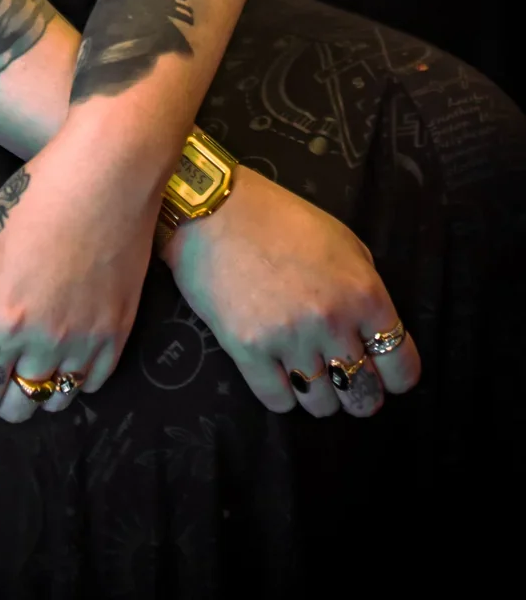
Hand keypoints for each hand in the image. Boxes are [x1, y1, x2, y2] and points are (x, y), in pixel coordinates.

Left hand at [0, 129, 157, 423]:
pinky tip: (65, 348)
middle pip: (16, 408)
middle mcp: (48, 341)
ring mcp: (88, 340)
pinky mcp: (120, 331)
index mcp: (6, 319)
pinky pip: (94, 382)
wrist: (109, 172)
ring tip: (30, 357)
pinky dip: (76, 377)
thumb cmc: (39, 197)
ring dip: (36, 388)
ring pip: (56, 401)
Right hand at [162, 164, 421, 418]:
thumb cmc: (280, 218)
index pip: (401, 366)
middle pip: (364, 395)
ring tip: (308, 373)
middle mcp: (331, 321)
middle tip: (345, 380)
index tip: (385, 375)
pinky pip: (279, 402)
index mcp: (362, 292)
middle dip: (360, 394)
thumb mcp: (340, 240)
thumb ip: (362, 287)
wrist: (214, 209)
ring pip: (322, 406)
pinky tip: (279, 373)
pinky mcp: (249, 351)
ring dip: (319, 394)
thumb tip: (371, 332)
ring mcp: (289, 339)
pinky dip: (283, 394)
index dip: (396, 376)